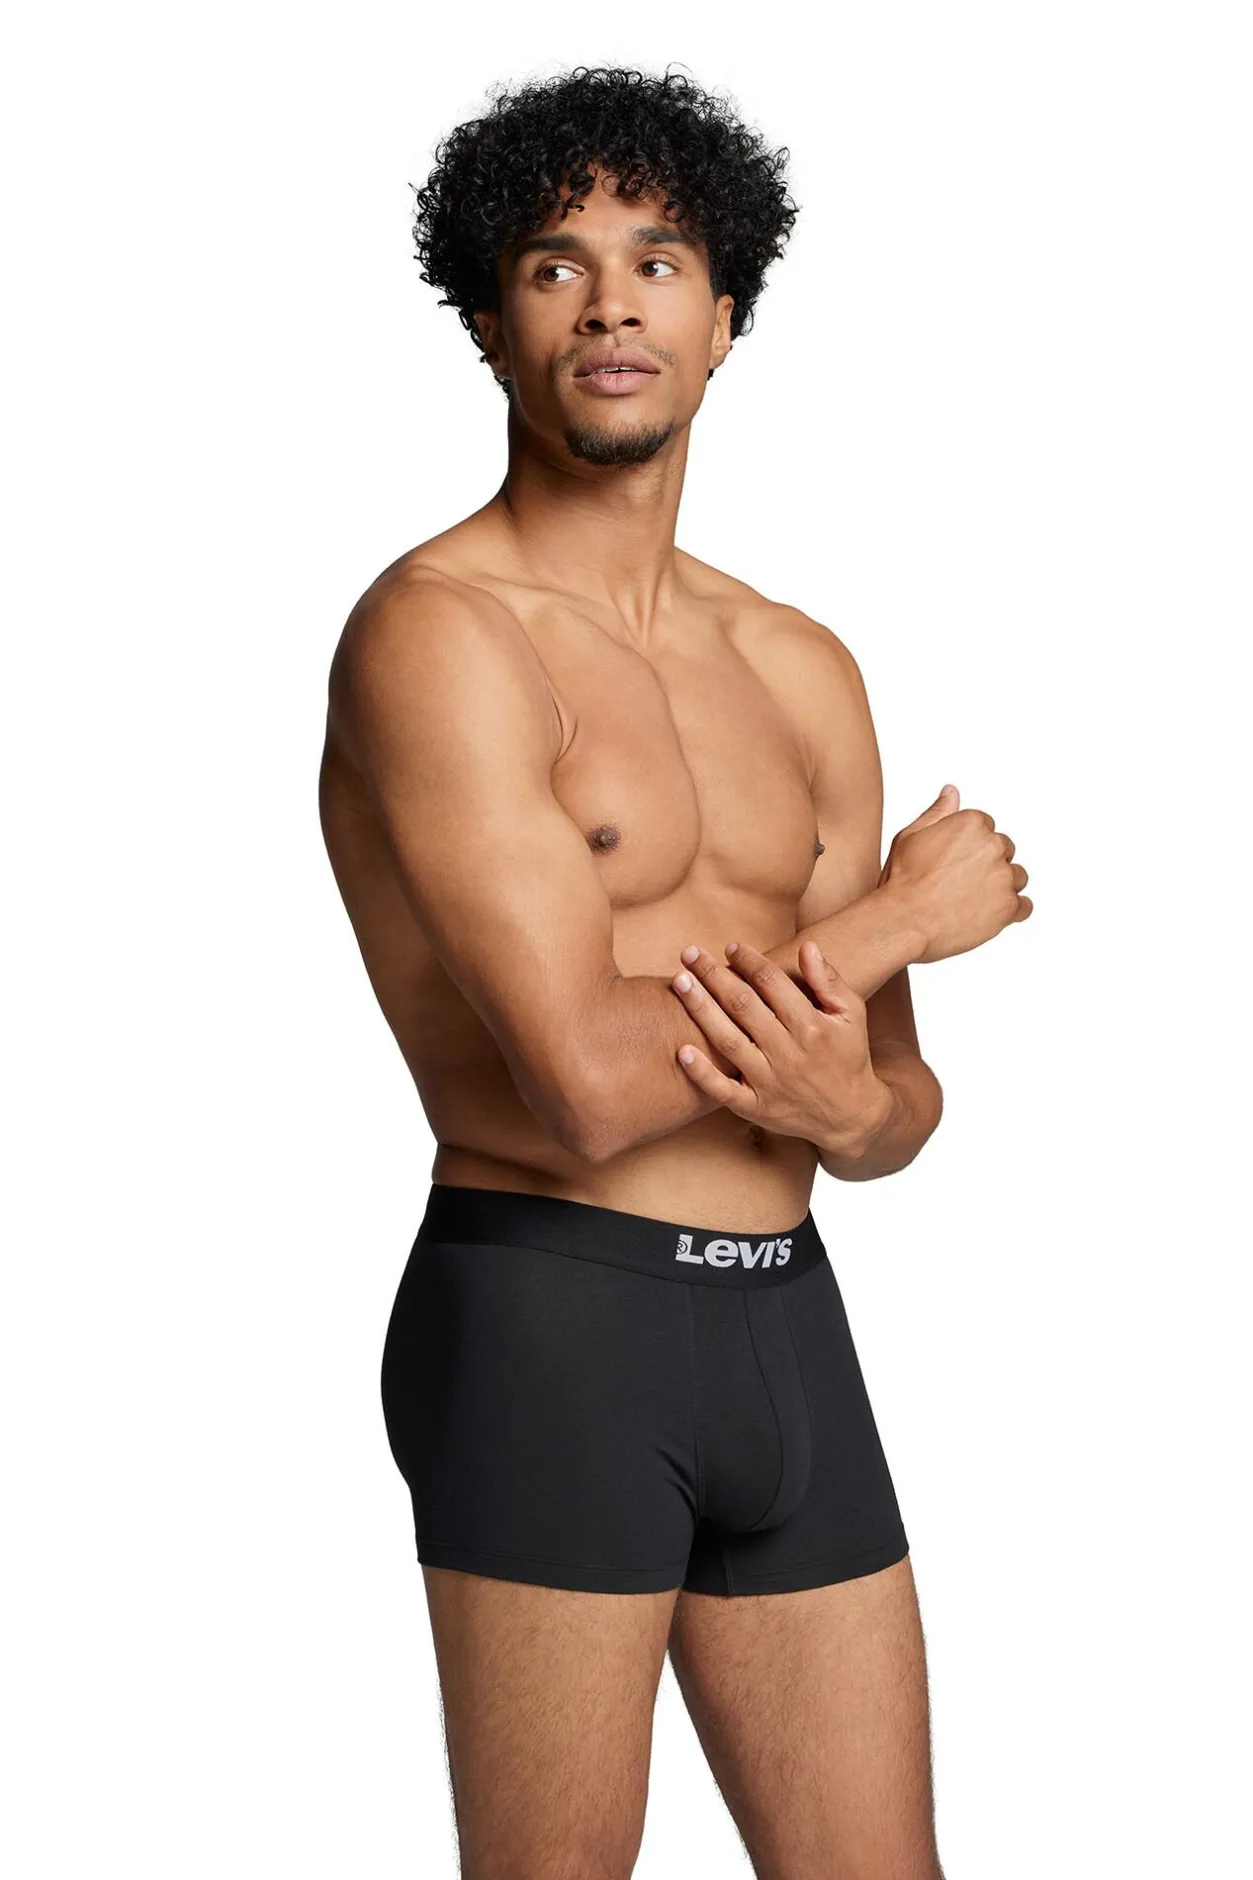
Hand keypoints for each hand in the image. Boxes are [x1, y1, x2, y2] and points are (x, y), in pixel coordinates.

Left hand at [669, 938, 892, 1158]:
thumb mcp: (851, 1014)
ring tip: (680, 982)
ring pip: (728, 1040)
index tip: (730, 947)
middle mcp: (788, 1053)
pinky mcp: (756, 1107)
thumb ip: (828, 980)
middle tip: (689, 953)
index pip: (771, 983)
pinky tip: (681, 1051)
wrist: (850, 1116)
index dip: (748, 960)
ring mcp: (769, 1082)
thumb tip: (807, 946)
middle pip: (743, 1006)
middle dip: (713, 975)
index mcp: (811, 1026)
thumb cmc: (848, 1055)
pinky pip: (723, 1091)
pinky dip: (702, 1073)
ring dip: (700, 1009)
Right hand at [881, 784, 1032, 963]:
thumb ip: (937, 813)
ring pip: (1017, 877)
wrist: (903, 921)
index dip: (970, 847)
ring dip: (1001, 887)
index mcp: (972, 823)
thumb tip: (951, 792)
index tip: (955, 862)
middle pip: (1004, 851)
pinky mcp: (1009, 906)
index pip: (987, 828)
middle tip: (959, 883)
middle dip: (988, 865)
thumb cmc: (902, 881)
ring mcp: (1004, 877)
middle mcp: (993, 846)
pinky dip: (1011, 911)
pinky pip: (1024, 906)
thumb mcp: (911, 837)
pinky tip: (990, 915)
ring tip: (972, 901)